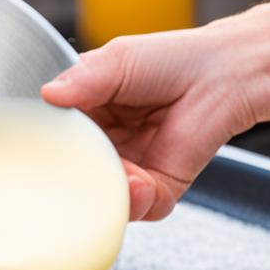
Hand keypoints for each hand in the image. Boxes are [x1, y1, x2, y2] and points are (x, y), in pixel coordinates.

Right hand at [42, 20, 261, 221]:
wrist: (222, 75)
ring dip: (108, 191)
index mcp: (89, 117)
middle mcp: (108, 148)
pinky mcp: (160, 189)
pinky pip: (140, 209)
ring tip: (118, 171)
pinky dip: (137, 200)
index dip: (51, 149)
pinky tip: (139, 181)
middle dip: (79, 177)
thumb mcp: (116, 62)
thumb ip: (81, 81)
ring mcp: (133, 172)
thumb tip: (47, 94)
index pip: (59, 142)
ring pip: (106, 198)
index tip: (46, 149)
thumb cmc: (172, 61)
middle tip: (79, 166)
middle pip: (79, 177)